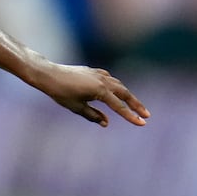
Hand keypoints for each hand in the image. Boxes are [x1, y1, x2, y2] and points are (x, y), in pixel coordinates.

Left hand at [33, 63, 149, 127]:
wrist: (49, 74)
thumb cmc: (61, 93)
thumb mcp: (77, 107)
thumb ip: (93, 115)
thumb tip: (106, 123)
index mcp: (100, 91)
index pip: (119, 107)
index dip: (131, 116)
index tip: (142, 123)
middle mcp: (103, 80)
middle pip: (125, 94)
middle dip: (136, 105)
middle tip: (146, 115)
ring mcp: (99, 74)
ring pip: (119, 85)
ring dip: (128, 95)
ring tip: (135, 105)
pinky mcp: (94, 72)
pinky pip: (110, 79)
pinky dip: (116, 86)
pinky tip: (117, 91)